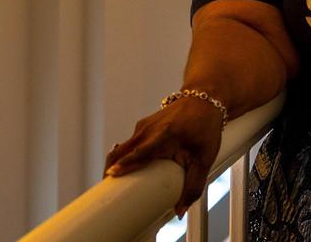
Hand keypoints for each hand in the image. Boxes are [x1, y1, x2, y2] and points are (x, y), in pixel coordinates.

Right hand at [103, 97, 223, 218]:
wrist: (204, 99)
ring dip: (115, 164)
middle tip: (106, 191)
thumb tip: (180, 211)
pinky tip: (126, 169)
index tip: (111, 175)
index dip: (124, 164)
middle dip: (110, 170)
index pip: (139, 152)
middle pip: (120, 151)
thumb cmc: (204, 126)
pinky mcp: (142, 127)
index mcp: (163, 136)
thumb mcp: (203, 159)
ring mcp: (143, 127)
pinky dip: (123, 157)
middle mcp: (148, 130)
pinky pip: (128, 144)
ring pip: (122, 148)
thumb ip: (193, 186)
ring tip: (113, 185)